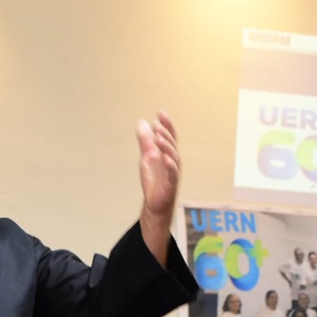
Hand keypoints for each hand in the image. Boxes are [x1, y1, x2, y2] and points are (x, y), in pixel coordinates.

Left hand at [136, 110, 180, 224]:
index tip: (160, 113)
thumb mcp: (146, 157)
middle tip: (157, 125)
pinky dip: (170, 165)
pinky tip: (165, 158)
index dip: (166, 124)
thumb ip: (145, 141)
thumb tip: (142, 122)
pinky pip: (173, 173)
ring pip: (173, 156)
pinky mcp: (171, 183)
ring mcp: (173, 171)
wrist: (154, 203)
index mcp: (167, 153)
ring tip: (158, 137)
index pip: (169, 136)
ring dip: (166, 146)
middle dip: (165, 133)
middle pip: (172, 144)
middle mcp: (173, 160)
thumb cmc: (154, 180)